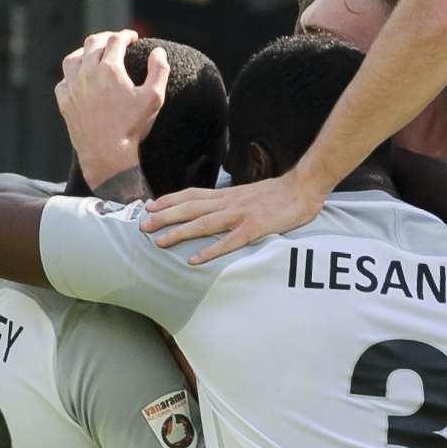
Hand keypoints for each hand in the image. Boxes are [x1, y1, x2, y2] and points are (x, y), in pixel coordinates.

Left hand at [56, 30, 167, 187]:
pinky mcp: (64, 102)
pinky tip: (79, 78)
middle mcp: (87, 73)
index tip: (132, 37)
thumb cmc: (132, 127)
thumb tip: (158, 51)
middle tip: (116, 40)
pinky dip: (72, 74)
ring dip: (85, 52)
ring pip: (73, 58)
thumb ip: (159, 71)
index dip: (126, 35)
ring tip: (94, 53)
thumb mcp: (154, 98)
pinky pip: (63, 80)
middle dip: (106, 37)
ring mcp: (72, 87)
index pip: (116, 40)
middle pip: (93, 43)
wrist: (107, 154)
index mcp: (109, 69)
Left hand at [143, 167, 325, 263]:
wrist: (304, 187)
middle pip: (190, 208)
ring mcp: (240, 215)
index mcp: (227, 194)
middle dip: (165, 217)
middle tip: (142, 226)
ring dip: (179, 232)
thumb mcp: (248, 193)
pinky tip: (195, 260)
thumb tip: (214, 208)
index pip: (191, 195)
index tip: (149, 207)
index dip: (169, 201)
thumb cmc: (278, 194)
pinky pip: (229, 241)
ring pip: (203, 223)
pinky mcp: (254, 227)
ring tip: (159, 242)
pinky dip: (211, 251)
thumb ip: (230, 200)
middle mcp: (228, 202)